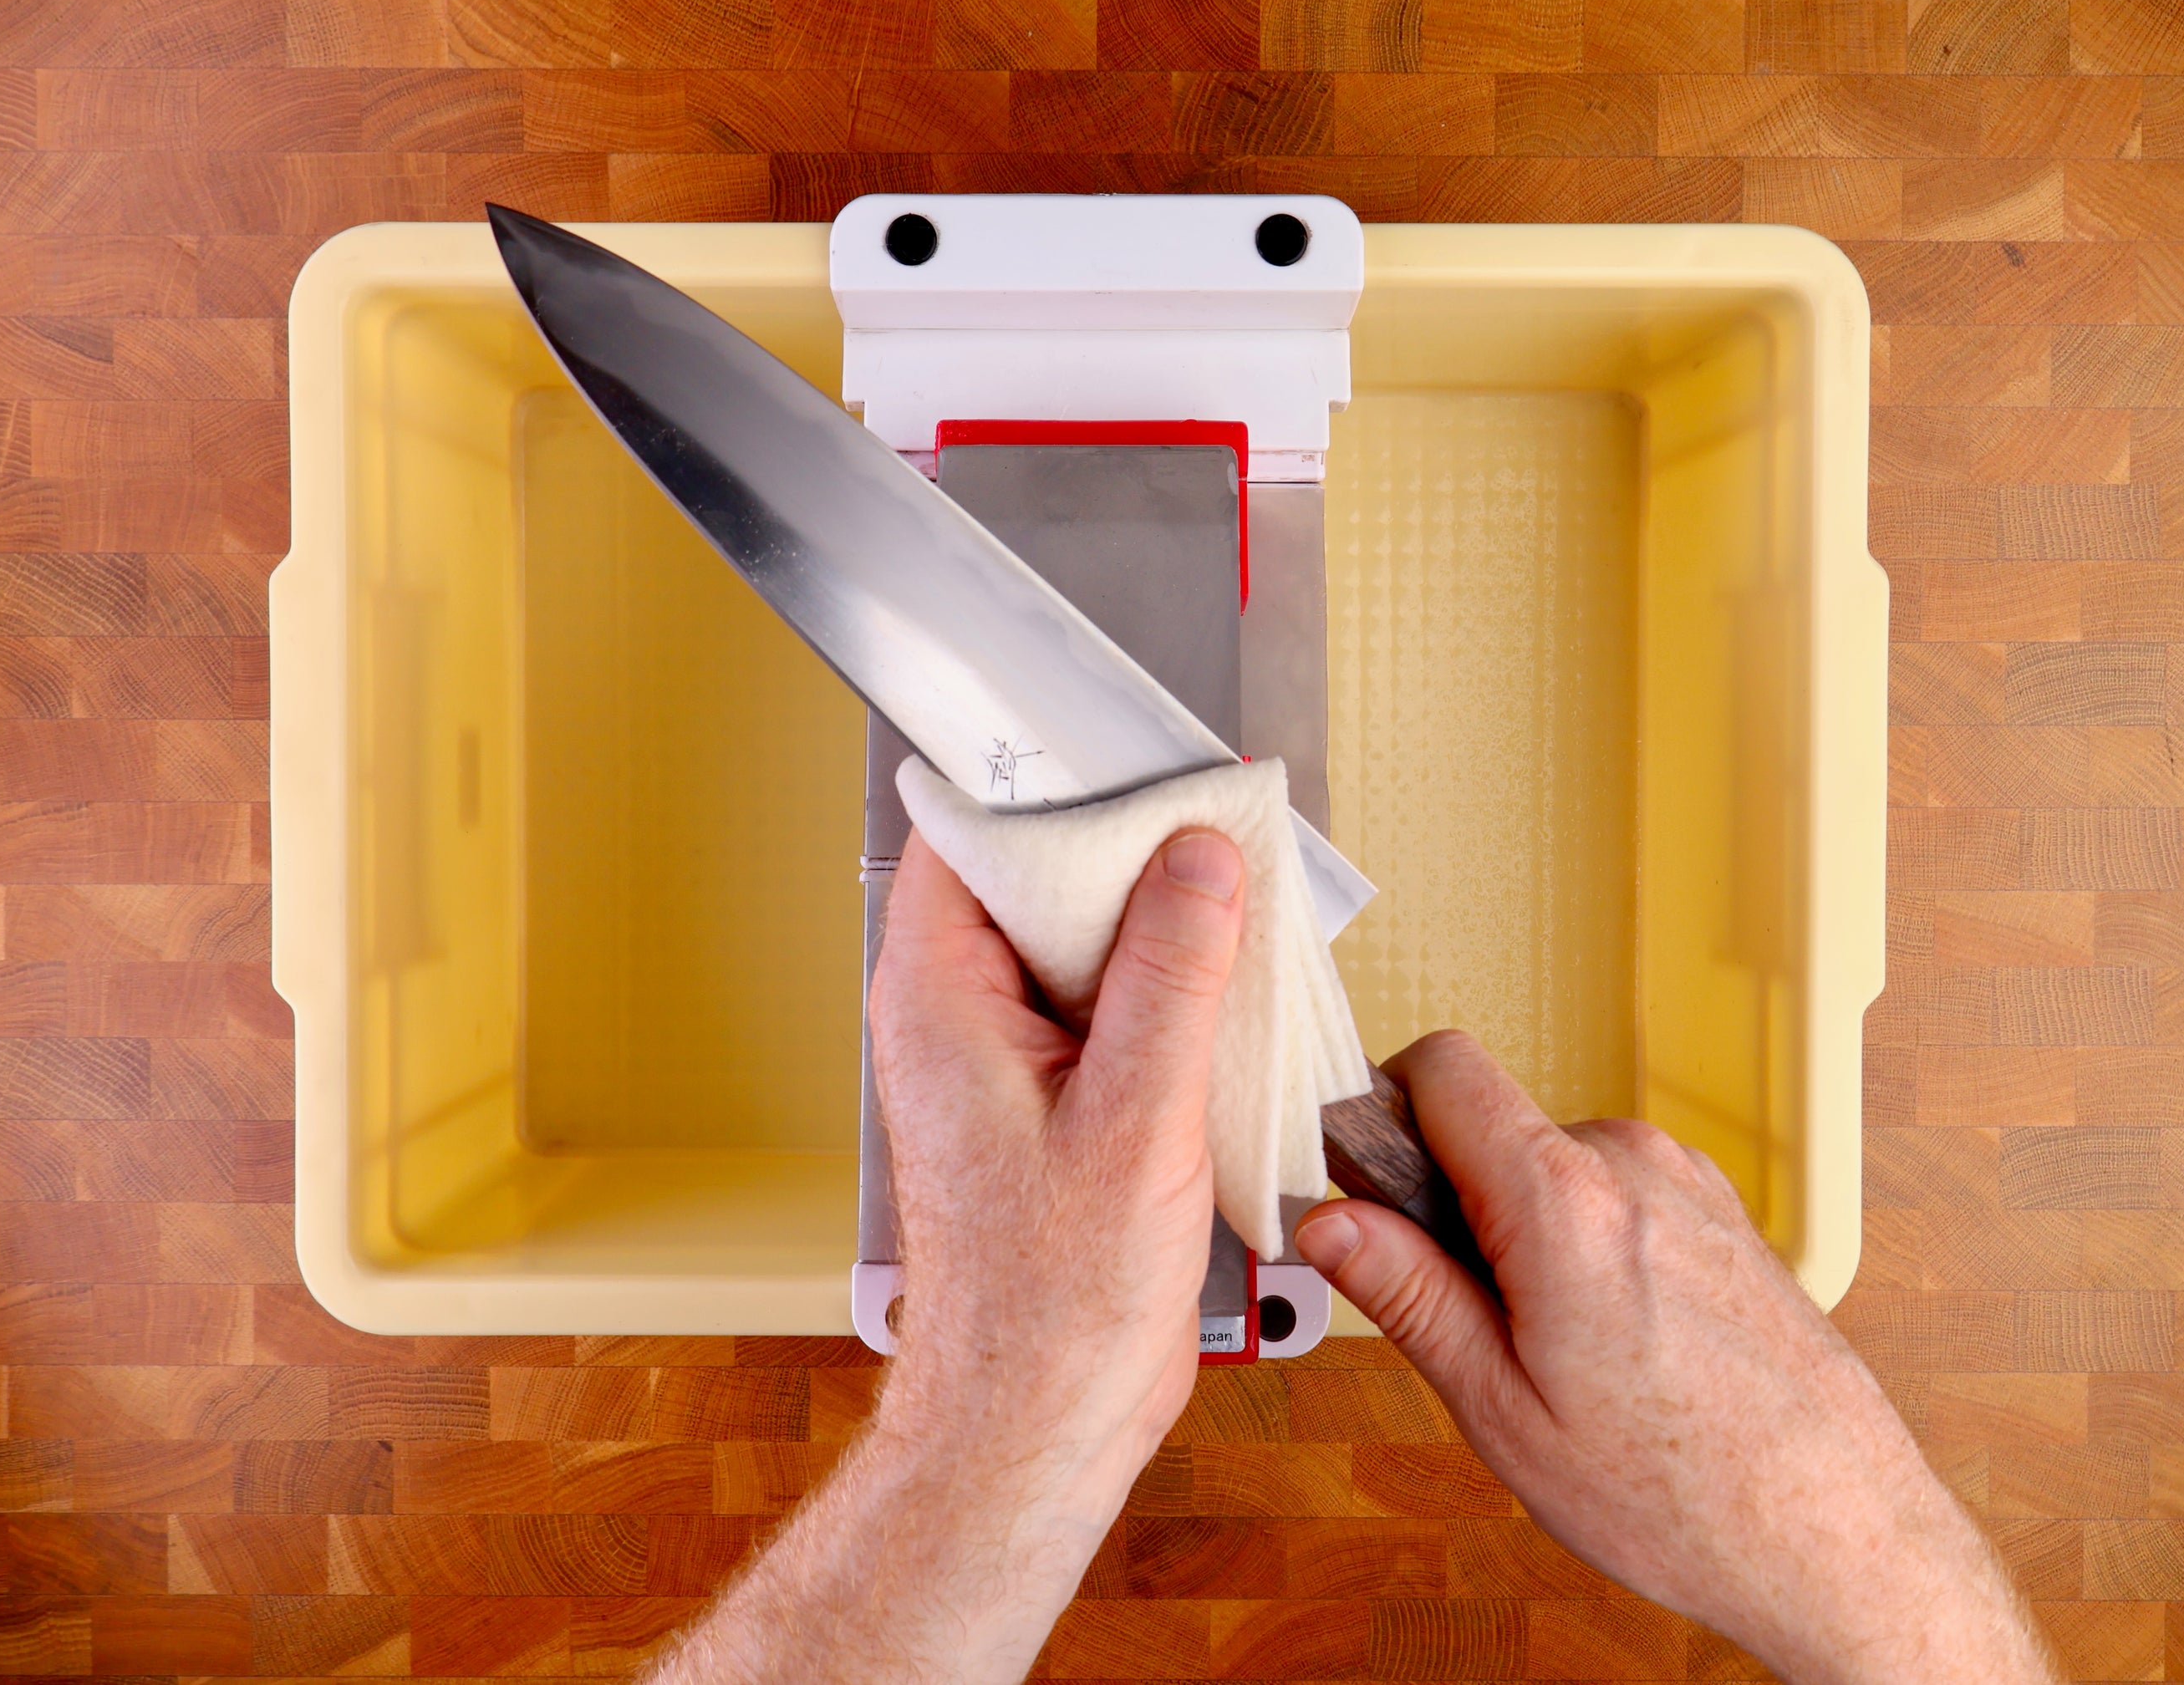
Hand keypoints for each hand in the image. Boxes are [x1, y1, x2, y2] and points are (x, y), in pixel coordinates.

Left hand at [867, 822, 1242, 1490]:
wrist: (1039, 1419)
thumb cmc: (1049, 1304)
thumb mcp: (1134, 1119)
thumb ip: (1171, 978)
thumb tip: (1199, 862)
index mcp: (940, 998)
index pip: (975, 833)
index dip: (1056, 786)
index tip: (1140, 763)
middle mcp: (961, 1015)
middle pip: (1042, 878)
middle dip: (1134, 854)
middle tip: (1221, 833)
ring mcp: (1007, 1056)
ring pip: (1085, 942)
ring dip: (1165, 928)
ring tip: (1243, 910)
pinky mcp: (1056, 1097)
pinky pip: (1111, 1006)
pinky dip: (1171, 993)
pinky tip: (1232, 998)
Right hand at [1293, 1032, 2055, 1684]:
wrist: (1839, 1534)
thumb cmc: (1682, 1493)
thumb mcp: (1502, 1409)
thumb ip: (1408, 1294)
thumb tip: (1327, 1222)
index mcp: (1564, 1199)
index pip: (1441, 1067)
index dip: (1386, 1113)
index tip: (1369, 1191)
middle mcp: (1634, 1165)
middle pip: (1494, 1129)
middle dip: (1458, 1205)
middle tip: (1477, 1326)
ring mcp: (1689, 1183)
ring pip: (1554, 1169)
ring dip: (1529, 1235)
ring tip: (1562, 1355)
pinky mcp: (1723, 1212)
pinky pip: (1617, 1197)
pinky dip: (1591, 1249)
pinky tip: (1619, 1349)